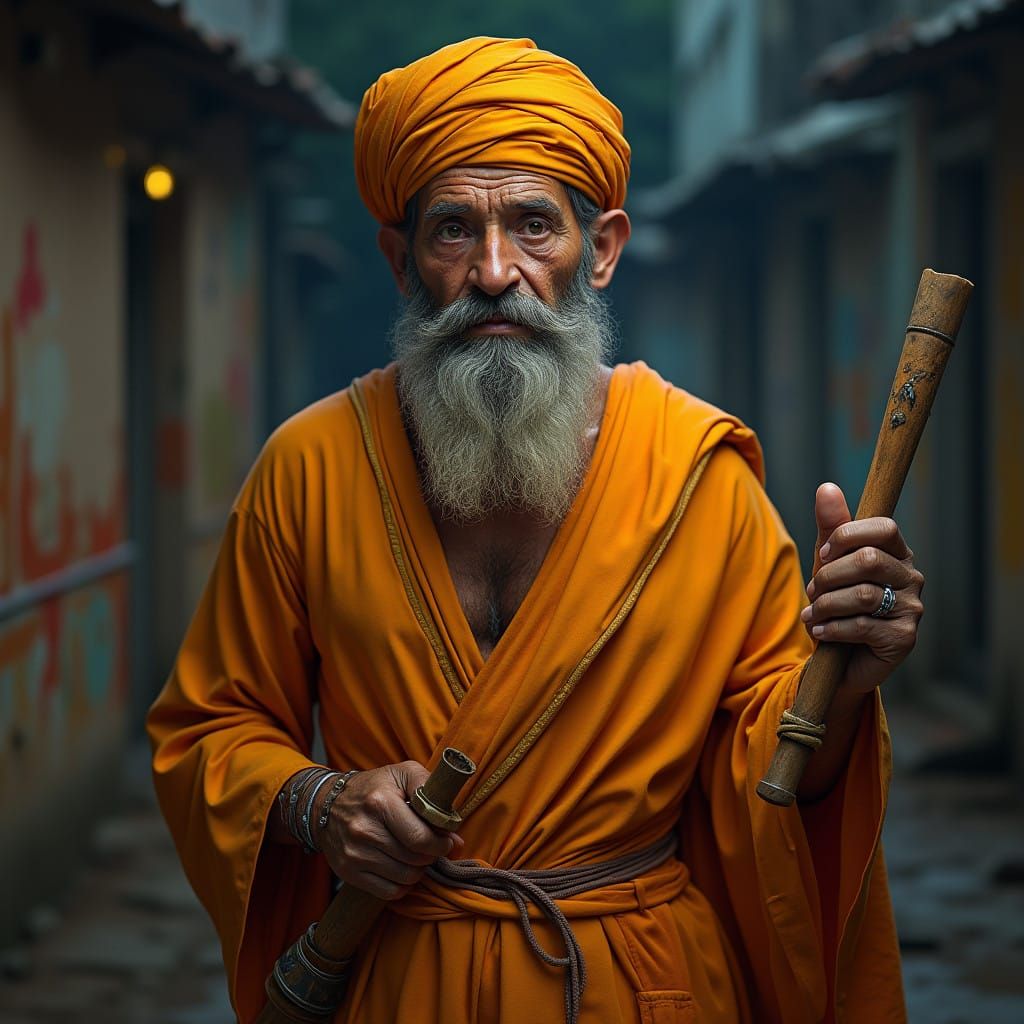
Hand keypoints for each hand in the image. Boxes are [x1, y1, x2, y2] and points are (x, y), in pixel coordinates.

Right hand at [318, 761, 463, 899]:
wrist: (326, 804)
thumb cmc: (373, 787)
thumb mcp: (402, 773)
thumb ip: (431, 793)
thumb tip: (454, 834)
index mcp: (380, 802)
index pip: (420, 837)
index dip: (441, 843)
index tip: (446, 839)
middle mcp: (364, 830)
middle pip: (415, 859)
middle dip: (431, 854)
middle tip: (431, 845)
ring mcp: (354, 854)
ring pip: (405, 878)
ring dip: (418, 869)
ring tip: (416, 854)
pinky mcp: (348, 872)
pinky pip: (389, 892)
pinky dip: (403, 885)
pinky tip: (403, 868)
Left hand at [800, 483, 923, 694]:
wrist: (839, 659)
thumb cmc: (836, 603)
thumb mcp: (828, 562)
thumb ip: (830, 527)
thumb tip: (827, 487)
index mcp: (897, 553)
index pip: (883, 528)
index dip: (847, 536)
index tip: (824, 554)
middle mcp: (911, 578)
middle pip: (868, 560)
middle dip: (829, 575)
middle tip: (812, 590)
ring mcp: (913, 609)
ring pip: (863, 594)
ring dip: (825, 604)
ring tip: (811, 614)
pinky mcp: (904, 638)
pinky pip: (862, 625)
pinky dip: (832, 628)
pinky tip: (819, 631)